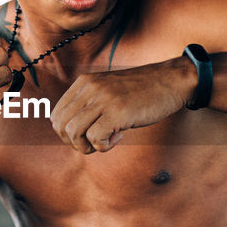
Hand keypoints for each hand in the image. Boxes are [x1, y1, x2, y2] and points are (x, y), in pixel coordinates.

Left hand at [49, 57, 195, 153]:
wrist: (171, 80)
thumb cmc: (141, 90)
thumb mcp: (108, 90)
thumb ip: (89, 103)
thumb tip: (71, 132)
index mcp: (84, 82)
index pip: (56, 115)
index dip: (67, 134)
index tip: (87, 135)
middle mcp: (90, 88)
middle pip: (60, 125)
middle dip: (74, 143)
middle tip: (94, 143)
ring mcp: (104, 99)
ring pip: (73, 132)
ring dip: (86, 146)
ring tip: (105, 141)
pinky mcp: (118, 112)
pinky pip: (94, 138)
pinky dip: (103, 146)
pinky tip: (118, 137)